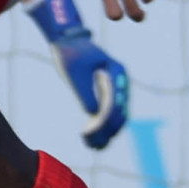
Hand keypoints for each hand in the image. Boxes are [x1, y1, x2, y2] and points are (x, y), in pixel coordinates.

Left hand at [56, 32, 129, 149]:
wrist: (68, 40)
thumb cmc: (70, 53)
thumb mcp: (74, 72)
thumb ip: (84, 92)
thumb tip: (93, 114)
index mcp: (117, 72)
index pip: (115, 102)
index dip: (104, 121)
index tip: (90, 133)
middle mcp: (120, 81)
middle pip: (119, 111)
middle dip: (108, 130)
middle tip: (94, 146)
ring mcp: (115, 87)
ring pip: (116, 115)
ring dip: (107, 132)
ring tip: (94, 147)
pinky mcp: (106, 92)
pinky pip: (109, 111)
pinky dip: (102, 125)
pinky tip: (93, 139)